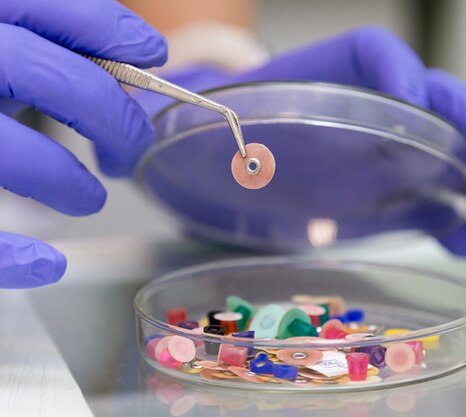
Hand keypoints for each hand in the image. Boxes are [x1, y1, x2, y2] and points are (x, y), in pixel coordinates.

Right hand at [0, 0, 166, 287]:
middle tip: (132, 146)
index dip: (109, 29)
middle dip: (110, 114)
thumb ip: (47, 53)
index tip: (153, 53)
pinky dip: (11, 255)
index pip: (48, 7)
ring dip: (66, 181)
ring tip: (90, 199)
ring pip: (10, 155)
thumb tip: (134, 71)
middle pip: (49, 79)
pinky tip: (47, 263)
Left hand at [136, 27, 465, 256]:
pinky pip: (426, 201)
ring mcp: (373, 154)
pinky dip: (452, 218)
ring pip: (440, 153)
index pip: (367, 55)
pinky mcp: (378, 195)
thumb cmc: (204, 133)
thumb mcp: (181, 121)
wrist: (221, 163)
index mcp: (311, 76)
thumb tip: (118, 127)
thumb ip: (156, 119)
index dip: (396, 71)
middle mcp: (355, 109)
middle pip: (426, 102)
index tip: (410, 103)